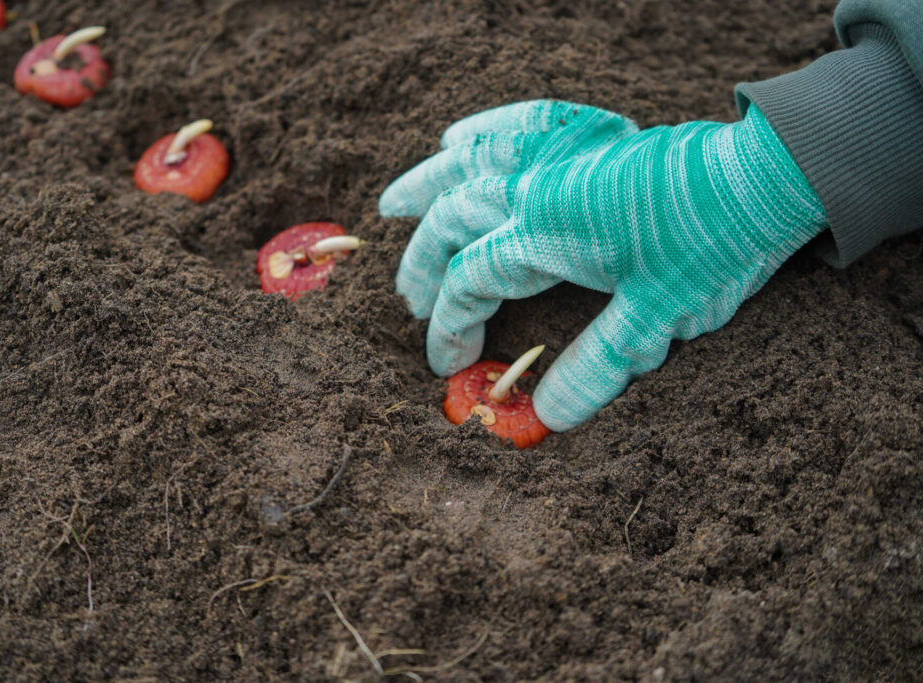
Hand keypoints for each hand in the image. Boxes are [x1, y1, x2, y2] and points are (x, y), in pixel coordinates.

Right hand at [380, 100, 826, 430]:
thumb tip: (548, 416)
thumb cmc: (712, 246)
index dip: (449, 327)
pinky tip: (459, 138)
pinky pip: (520, 123)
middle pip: (452, 222)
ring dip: (426, 185)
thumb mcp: (655, 319)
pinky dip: (484, 130)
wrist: (766, 178)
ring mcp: (558, 155)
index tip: (446, 364)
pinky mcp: (587, 137)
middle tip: (410, 302)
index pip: (470, 281)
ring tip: (391, 206)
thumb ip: (596, 368)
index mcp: (543, 231)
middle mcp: (536, 186)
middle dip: (423, 266)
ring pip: (470, 162)